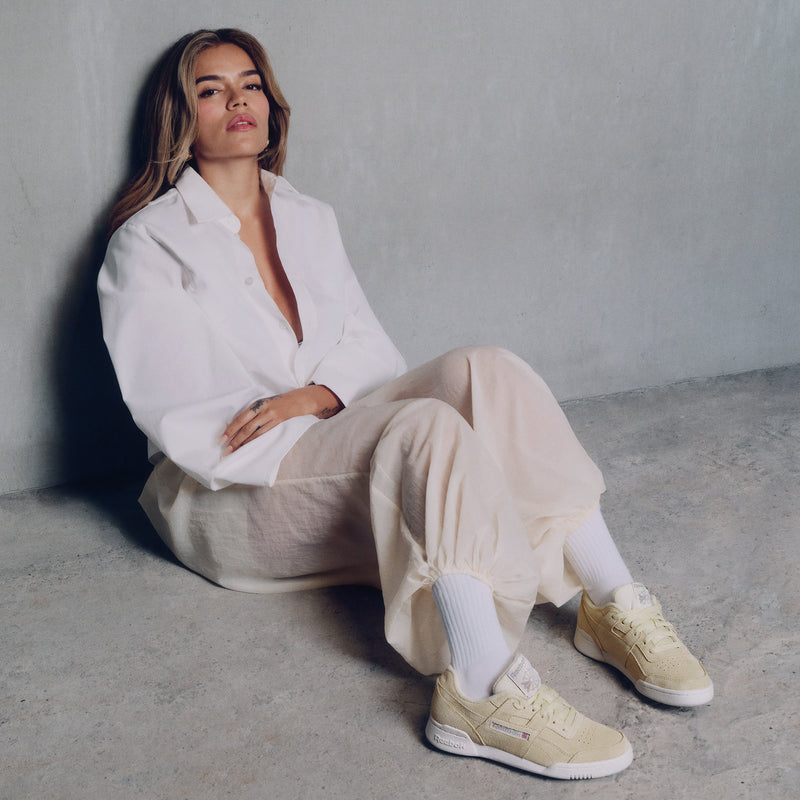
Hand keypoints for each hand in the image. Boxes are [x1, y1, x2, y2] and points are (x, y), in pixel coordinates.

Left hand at [220, 385, 341, 454]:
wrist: (296, 401)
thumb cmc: (276, 403)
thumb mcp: (263, 404)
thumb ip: (251, 413)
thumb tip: (235, 426)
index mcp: (257, 404)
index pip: (240, 419)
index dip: (230, 429)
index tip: (222, 439)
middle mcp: (263, 411)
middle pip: (246, 428)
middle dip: (234, 440)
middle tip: (225, 450)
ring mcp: (271, 418)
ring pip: (254, 433)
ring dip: (242, 443)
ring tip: (233, 451)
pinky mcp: (277, 424)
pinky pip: (263, 434)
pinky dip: (254, 441)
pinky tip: (247, 447)